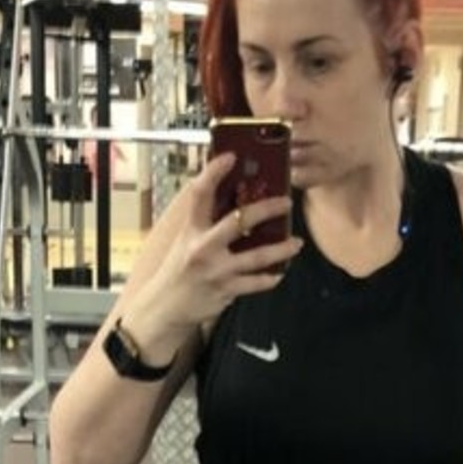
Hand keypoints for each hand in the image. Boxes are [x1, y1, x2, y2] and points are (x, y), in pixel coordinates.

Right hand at [143, 153, 302, 338]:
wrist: (166, 307)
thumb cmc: (179, 270)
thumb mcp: (186, 240)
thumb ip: (205, 221)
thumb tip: (231, 198)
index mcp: (191, 230)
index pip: (200, 194)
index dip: (214, 172)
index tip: (230, 156)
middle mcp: (203, 247)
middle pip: (239, 221)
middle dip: (266, 209)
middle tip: (286, 202)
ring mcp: (216, 270)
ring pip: (257, 256)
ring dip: (281, 248)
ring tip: (297, 243)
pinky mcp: (226, 290)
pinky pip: (256, 283)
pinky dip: (270, 278)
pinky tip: (279, 272)